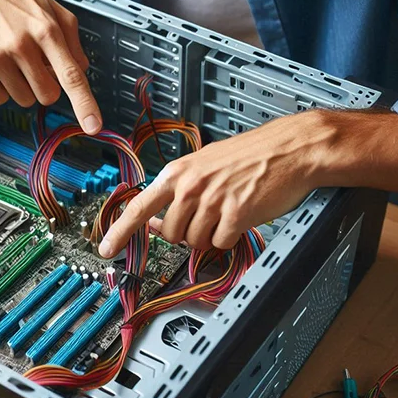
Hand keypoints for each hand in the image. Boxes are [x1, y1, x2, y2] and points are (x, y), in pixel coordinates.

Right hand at [0, 0, 101, 133]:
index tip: (93, 126)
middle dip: (46, 85)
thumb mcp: (52, 8)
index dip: (84, 104)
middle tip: (35, 63)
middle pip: (47, 96)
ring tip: (12, 57)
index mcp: (46, 30)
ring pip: (23, 100)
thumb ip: (72, 40)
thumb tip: (81, 71)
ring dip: (23, 86)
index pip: (71, 75)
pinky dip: (1, 87)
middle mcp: (21, 45)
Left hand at [98, 112, 328, 256]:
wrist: (291, 148)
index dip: (120, 231)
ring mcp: (213, 201)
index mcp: (179, 172)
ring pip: (195, 242)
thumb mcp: (206, 163)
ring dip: (210, 236)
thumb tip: (159, 220)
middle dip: (186, 234)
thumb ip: (181, 189)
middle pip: (171, 233)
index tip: (106, 248)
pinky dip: (230, 238)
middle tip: (207, 218)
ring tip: (227, 213)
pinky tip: (241, 218)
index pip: (140, 206)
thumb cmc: (252, 154)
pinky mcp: (236, 214)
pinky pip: (221, 244)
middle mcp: (191, 186)